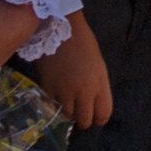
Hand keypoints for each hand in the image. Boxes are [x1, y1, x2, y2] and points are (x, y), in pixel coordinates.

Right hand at [34, 15, 112, 131]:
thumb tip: (92, 107)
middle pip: (85, 121)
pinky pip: (52, 107)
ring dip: (68, 114)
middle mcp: (83, 91)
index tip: (95, 115)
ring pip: (67, 117)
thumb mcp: (98, 67)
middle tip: (80, 114)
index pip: (103, 115)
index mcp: (99, 83)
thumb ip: (97, 88)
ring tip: (68, 105)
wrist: (60, 28)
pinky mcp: (47, 88)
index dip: (99, 118)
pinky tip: (56, 97)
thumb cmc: (83, 43)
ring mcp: (64, 91)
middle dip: (84, 120)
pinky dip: (54, 105)